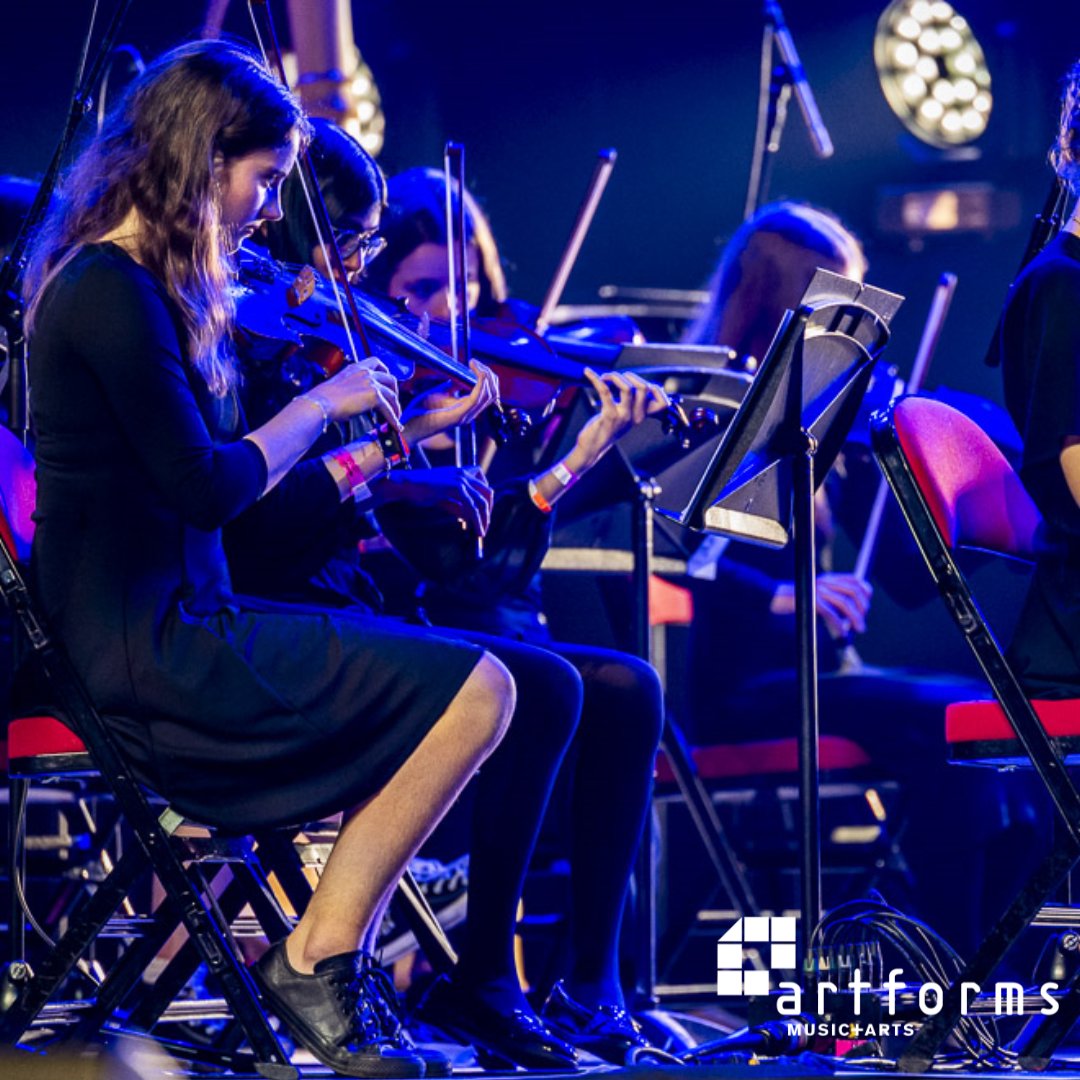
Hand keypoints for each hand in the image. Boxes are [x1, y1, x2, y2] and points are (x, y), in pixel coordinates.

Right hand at [315, 358, 400, 431]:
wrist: (321, 402)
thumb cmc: (324, 399)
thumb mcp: (339, 386)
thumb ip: (351, 387)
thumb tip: (356, 401)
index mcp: (356, 368)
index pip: (376, 362)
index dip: (385, 371)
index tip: (386, 382)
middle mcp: (366, 372)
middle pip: (390, 379)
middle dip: (394, 391)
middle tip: (393, 403)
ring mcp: (371, 383)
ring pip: (392, 395)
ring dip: (395, 407)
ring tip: (396, 417)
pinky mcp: (374, 396)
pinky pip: (389, 409)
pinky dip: (393, 418)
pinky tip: (396, 426)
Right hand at [377, 466, 493, 535]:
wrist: (405, 485)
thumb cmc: (419, 491)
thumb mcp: (443, 497)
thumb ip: (457, 505)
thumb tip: (469, 517)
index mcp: (460, 472)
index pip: (483, 485)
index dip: (486, 502)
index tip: (483, 515)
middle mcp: (463, 473)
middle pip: (487, 492)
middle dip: (488, 510)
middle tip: (485, 525)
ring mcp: (460, 479)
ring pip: (481, 501)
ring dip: (484, 518)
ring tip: (482, 532)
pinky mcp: (456, 487)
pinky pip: (472, 506)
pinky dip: (477, 520)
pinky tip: (477, 530)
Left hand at [401, 361, 499, 442]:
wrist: (408, 427)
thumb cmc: (420, 411)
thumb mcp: (438, 394)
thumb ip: (450, 387)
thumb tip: (457, 377)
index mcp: (466, 409)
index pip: (489, 394)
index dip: (487, 377)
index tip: (474, 363)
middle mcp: (470, 414)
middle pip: (493, 394)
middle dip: (489, 375)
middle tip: (476, 363)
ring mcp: (465, 416)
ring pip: (489, 395)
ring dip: (485, 376)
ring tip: (474, 364)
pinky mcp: (458, 415)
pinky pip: (476, 397)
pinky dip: (479, 382)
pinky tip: (473, 370)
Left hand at [568, 369, 670, 471]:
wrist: (592, 448)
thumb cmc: (606, 430)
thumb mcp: (624, 418)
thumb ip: (632, 405)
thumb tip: (635, 385)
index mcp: (641, 417)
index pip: (662, 404)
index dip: (657, 390)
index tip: (642, 384)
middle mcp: (635, 417)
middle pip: (644, 388)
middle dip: (630, 376)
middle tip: (617, 377)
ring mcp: (623, 417)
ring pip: (628, 388)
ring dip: (615, 376)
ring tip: (605, 376)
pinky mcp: (608, 416)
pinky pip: (605, 391)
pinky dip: (595, 379)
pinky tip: (588, 373)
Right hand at [770, 573, 872, 637]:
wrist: (771, 598)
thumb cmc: (792, 602)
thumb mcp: (814, 598)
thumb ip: (829, 601)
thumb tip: (845, 617)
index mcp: (827, 580)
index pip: (854, 581)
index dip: (865, 592)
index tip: (865, 608)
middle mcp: (824, 582)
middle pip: (853, 592)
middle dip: (862, 609)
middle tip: (861, 626)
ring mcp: (817, 590)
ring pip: (844, 602)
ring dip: (855, 618)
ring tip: (858, 630)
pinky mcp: (810, 600)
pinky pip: (830, 612)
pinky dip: (839, 624)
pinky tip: (841, 633)